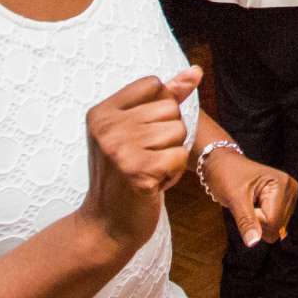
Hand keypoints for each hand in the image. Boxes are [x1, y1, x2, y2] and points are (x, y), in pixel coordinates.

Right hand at [79, 67, 204, 250]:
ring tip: (148, 171)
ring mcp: (120, 150)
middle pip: (170, 109)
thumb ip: (165, 97)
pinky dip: (174, 173)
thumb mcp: (135, 131)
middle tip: (144, 160)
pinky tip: (153, 184)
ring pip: (179, 131)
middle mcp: (107, 127)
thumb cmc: (124, 175)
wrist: (106, 226)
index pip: (154, 85)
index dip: (160, 112)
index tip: (139, 138)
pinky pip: (180, 156)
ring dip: (172, 155)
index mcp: (101, 112)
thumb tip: (195, 72)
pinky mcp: (138, 172)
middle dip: (168, 136)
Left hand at [204, 149, 297, 248]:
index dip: (255, 221)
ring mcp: (289, 196)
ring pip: (276, 228)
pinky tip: (256, 205)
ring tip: (251, 202)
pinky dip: (262, 220)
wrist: (223, 164)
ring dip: (259, 221)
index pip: (273, 221)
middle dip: (258, 221)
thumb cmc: (227, 175)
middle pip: (277, 227)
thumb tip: (253, 242)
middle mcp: (290, 189)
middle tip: (247, 203)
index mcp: (282, 184)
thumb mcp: (234, 198)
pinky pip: (275, 224)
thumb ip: (246, 222)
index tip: (244, 204)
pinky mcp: (285, 203)